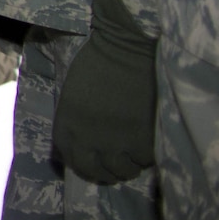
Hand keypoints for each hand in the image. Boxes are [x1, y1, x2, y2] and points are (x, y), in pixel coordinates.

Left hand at [51, 0, 158, 184]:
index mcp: (67, 126)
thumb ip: (79, 120)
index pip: (74, 161)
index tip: (97, 160)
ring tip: (136, 151)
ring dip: (131, 164)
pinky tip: (150, 140)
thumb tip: (89, 140)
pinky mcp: (144, 144)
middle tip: (121, 161)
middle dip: (109, 171)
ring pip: (125, 171)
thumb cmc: (100, 60)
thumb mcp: (75, 93)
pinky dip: (150, 155)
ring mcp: (117, 145)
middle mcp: (88, 141)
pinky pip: (148, 161)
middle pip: (99, 173)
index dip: (87, 164)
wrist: (128, 46)